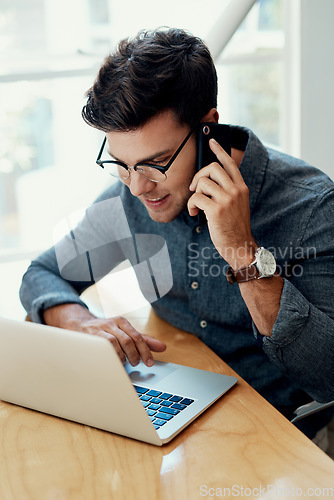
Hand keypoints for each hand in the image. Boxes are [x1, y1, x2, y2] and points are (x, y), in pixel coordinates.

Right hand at [44, 304, 165, 366]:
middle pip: (128, 340)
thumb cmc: (107, 331)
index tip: (150, 363)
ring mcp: (100, 330)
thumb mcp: (126, 333)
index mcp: (122, 321)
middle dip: (135, 355)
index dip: (145, 351)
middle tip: (136, 363)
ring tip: (125, 363)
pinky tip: (113, 362)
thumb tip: (163, 347)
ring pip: (115, 344)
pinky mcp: (89, 338)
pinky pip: (102, 348)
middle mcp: (111, 323)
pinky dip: (109, 357)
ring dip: (122, 357)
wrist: (80, 325)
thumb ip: (144, 340)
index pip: (138, 337)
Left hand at [188, 138, 255, 267]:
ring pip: (202, 182)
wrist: (240, 245)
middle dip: (199, 175)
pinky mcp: (216, 210)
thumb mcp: (237, 204)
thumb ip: (227, 191)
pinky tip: (194, 213)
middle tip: (195, 188)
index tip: (211, 141)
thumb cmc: (234, 226)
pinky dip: (191, 205)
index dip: (219, 150)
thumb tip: (207, 180)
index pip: (230, 163)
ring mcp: (227, 199)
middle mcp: (236, 190)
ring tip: (196, 206)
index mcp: (241, 187)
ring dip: (195, 193)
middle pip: (213, 167)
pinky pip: (196, 198)